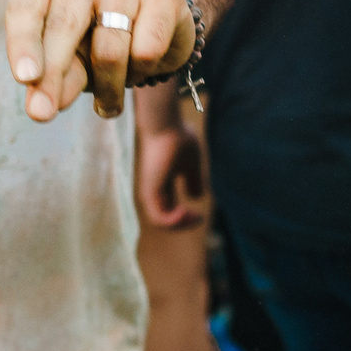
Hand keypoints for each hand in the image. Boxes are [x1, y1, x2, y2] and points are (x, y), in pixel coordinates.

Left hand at [5, 0, 194, 121]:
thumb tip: (43, 108)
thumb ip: (53, 78)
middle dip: (53, 76)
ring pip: (109, 47)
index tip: (25, 79)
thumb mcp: (66, 57)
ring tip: (108, 101)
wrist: (151, 15)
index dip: (23, 44)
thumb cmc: (94, 34)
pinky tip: (139, 68)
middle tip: (43, 115)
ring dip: (107, 87)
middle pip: (64, 25)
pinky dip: (141, 72)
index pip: (26, 7)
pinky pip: (146, 50)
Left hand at [137, 101, 206, 227]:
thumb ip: (193, 179)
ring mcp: (150, 191)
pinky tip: (185, 213)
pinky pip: (158, 218)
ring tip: (193, 216)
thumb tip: (197, 196)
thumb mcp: (191, 164)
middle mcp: (154, 190)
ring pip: (161, 222)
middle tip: (199, 218)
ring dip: (179, 225)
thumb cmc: (178, 138)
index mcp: (163, 183)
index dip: (186, 217)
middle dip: (184, 223)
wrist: (166, 126)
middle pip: (166, 219)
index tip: (201, 214)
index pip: (170, 210)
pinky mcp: (149, 191)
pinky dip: (172, 222)